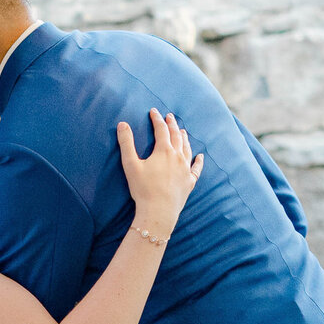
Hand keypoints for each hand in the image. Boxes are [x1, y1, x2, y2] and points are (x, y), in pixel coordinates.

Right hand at [117, 110, 203, 235]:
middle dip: (172, 125)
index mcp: (163, 151)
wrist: (158, 211)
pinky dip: (199, 161)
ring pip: (187, 149)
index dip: (157, 119)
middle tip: (170, 117)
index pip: (161, 129)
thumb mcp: (130, 165)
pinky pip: (196, 169)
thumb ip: (126, 143)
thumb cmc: (143, 189)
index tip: (154, 111)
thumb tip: (122, 124)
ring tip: (182, 131)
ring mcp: (185, 169)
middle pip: (176, 136)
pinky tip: (201, 156)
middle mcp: (177, 157)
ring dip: (184, 138)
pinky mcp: (189, 182)